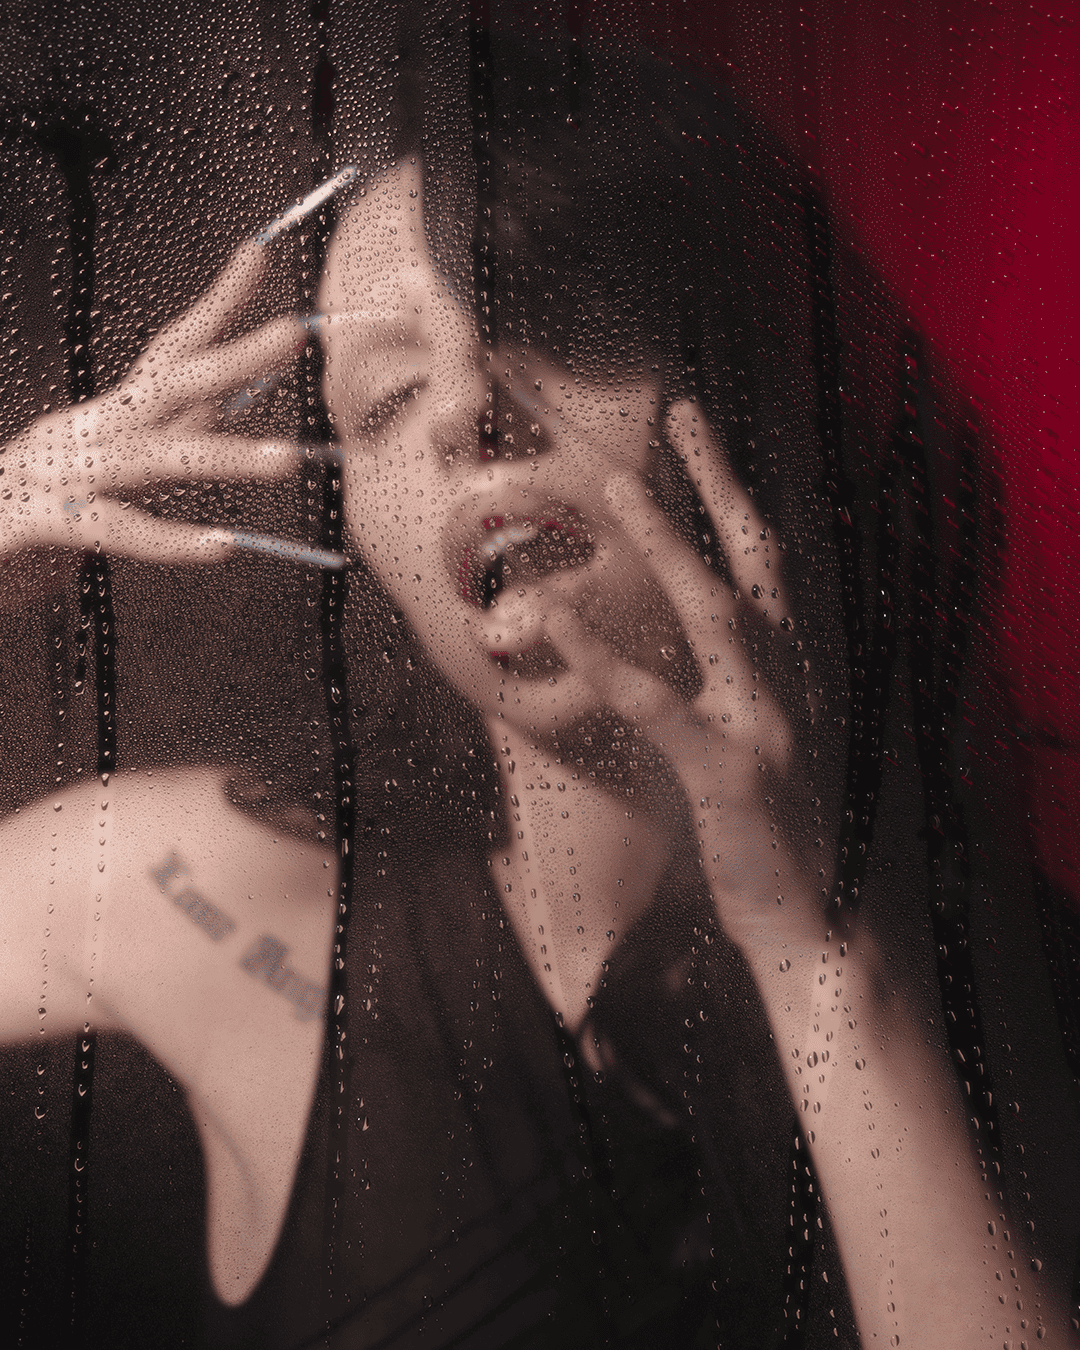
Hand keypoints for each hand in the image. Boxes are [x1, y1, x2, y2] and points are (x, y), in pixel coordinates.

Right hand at [0, 239, 317, 598]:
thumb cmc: (31, 520)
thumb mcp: (105, 474)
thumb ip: (160, 443)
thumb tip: (219, 407)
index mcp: (104, 421)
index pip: (169, 354)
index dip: (216, 307)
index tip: (260, 256)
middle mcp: (85, 435)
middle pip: (170, 385)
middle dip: (235, 358)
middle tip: (295, 333)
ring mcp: (59, 473)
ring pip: (155, 457)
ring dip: (225, 457)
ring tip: (287, 460)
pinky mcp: (38, 522)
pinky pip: (114, 529)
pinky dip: (169, 540)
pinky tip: (220, 545)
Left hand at [514, 399, 811, 955]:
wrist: (823, 931)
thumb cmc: (783, 840)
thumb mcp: (766, 749)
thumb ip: (737, 694)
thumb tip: (685, 655)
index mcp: (798, 674)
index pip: (773, 565)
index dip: (741, 497)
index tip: (708, 438)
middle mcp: (792, 684)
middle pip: (758, 561)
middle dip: (720, 484)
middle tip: (683, 414)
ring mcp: (768, 725)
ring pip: (715, 613)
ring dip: (670, 542)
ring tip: (620, 485)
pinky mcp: (731, 776)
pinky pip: (658, 704)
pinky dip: (604, 656)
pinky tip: (554, 618)